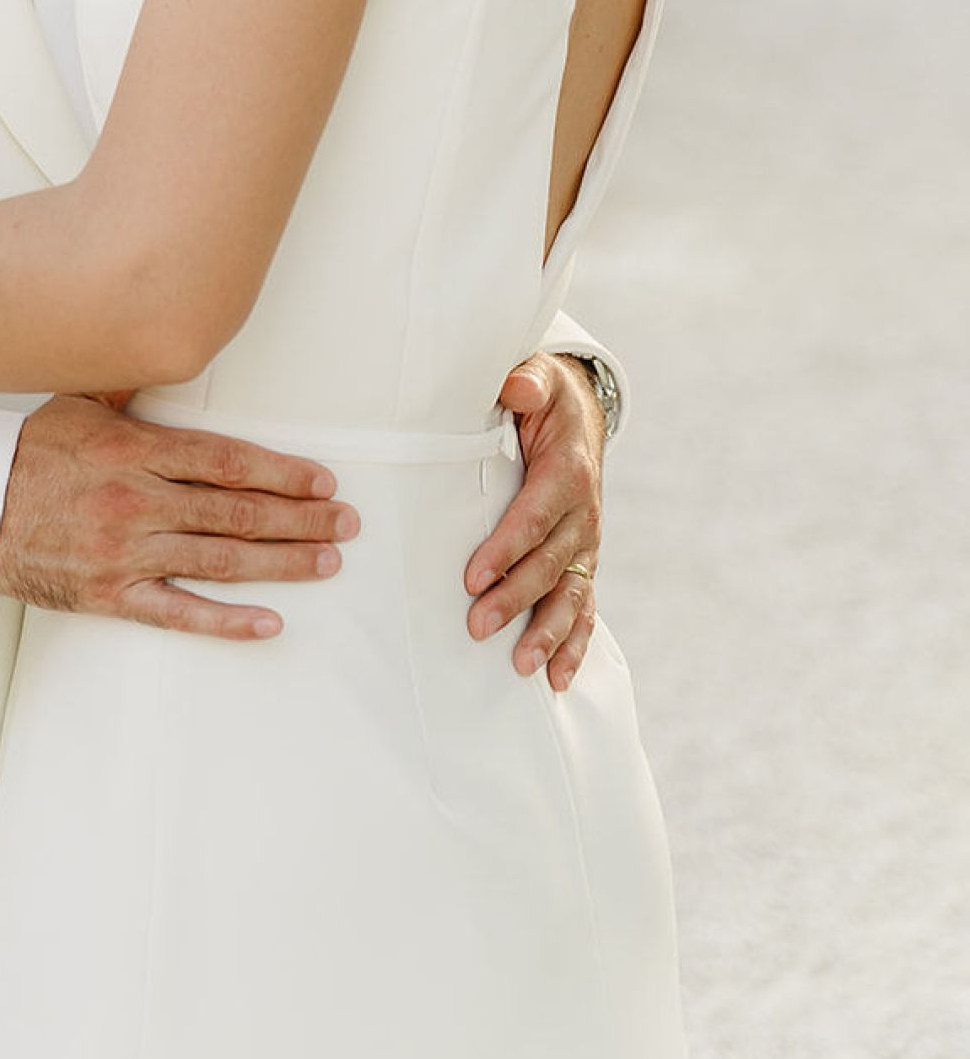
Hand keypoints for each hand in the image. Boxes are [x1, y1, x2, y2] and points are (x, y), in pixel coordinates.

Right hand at [0, 395, 358, 641]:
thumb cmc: (29, 453)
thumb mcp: (78, 404)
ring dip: (282, 563)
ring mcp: (127, 552)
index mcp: (135, 450)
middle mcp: (138, 502)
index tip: (323, 481)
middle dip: (300, 518)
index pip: (225, 461)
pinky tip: (270, 623)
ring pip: (221, 560)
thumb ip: (131, 391)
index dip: (281, 473)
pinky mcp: (113, 594)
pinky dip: (227, 622)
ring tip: (327, 561)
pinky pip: (179, 612)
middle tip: (346, 523)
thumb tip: (168, 351)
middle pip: (236, 512)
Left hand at [464, 354, 604, 691]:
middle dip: (515, 599)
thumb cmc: (546, 399)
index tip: (473, 576)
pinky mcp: (583, 562)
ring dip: (547, 633)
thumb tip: (515, 388)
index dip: (506, 548)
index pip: (534, 517)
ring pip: (570, 596)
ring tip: (522, 667)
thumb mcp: (540, 379)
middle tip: (476, 626)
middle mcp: (583, 515)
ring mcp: (586, 544)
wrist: (581, 414)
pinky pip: (583, 608)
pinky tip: (558, 680)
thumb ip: (527, 382)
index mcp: (568, 473)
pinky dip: (574, 645)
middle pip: (550, 565)